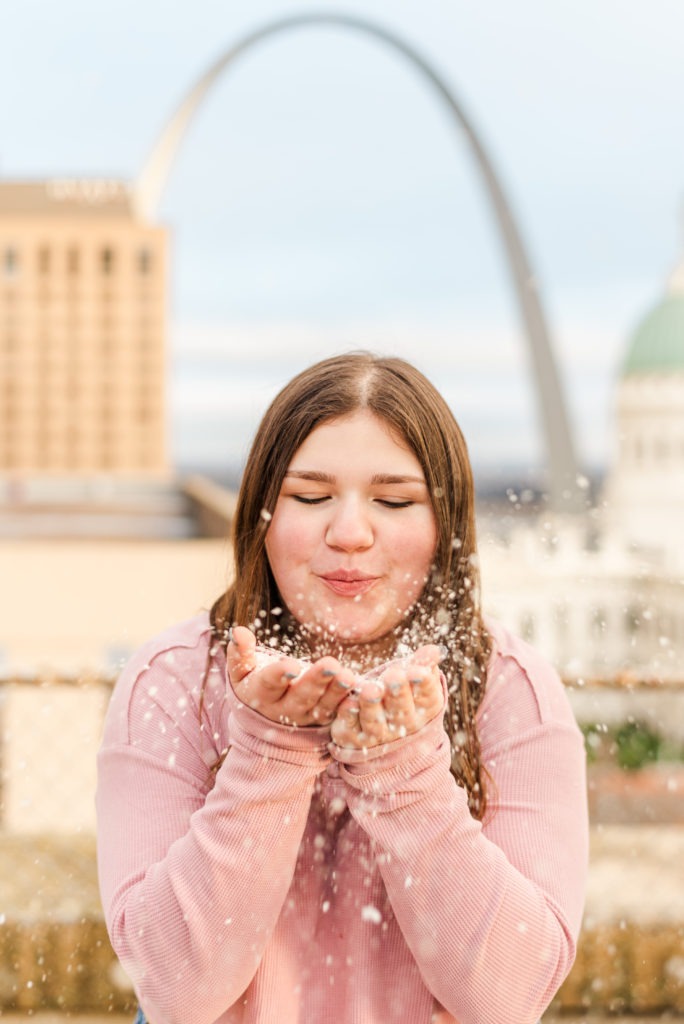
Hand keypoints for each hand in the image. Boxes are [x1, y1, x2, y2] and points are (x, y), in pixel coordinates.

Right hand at [226, 626, 354, 727]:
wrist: (267, 723)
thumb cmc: (254, 685)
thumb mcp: (241, 674)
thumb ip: (240, 654)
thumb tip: (238, 631)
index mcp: (260, 695)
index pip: (269, 684)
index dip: (279, 675)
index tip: (291, 666)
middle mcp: (284, 709)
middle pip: (302, 696)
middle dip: (317, 680)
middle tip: (331, 664)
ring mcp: (307, 716)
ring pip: (324, 705)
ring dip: (338, 691)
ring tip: (349, 676)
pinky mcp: (326, 719)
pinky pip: (340, 712)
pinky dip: (351, 704)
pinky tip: (361, 690)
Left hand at [330, 645, 444, 749]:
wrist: (383, 727)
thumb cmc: (403, 691)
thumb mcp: (416, 677)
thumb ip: (424, 663)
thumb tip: (434, 650)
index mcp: (424, 708)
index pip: (426, 696)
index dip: (422, 683)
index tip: (417, 671)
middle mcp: (403, 725)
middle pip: (400, 709)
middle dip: (397, 692)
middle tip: (394, 676)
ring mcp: (379, 733)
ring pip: (374, 720)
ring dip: (371, 704)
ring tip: (370, 689)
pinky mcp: (354, 737)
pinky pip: (351, 725)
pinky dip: (349, 714)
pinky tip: (348, 701)